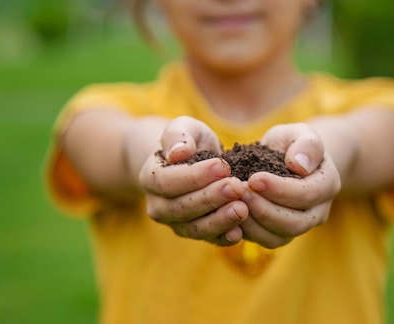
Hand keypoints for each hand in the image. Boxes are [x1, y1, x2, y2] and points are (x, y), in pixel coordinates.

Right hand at [138, 116, 248, 245]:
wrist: (194, 161)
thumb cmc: (189, 141)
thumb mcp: (184, 128)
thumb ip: (178, 135)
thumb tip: (178, 153)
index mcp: (150, 178)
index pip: (167, 182)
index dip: (194, 176)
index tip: (222, 166)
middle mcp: (158, 206)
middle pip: (181, 208)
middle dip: (210, 198)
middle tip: (236, 187)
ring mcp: (176, 223)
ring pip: (194, 229)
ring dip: (219, 220)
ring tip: (243, 209)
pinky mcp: (197, 233)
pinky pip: (209, 240)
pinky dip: (224, 238)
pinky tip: (241, 232)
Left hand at [239, 123, 341, 247]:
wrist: (286, 159)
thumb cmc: (292, 143)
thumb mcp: (300, 133)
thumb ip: (306, 144)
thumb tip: (300, 166)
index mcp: (328, 185)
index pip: (307, 194)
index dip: (279, 189)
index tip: (253, 178)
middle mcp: (319, 211)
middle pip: (295, 223)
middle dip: (264, 209)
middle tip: (239, 192)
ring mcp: (301, 226)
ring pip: (280, 237)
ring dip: (254, 223)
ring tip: (233, 203)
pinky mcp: (282, 234)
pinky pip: (267, 241)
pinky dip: (249, 232)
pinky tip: (232, 214)